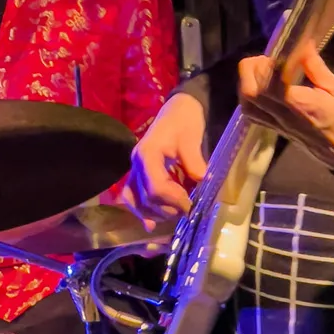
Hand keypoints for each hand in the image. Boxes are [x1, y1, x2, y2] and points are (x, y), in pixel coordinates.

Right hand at [114, 90, 205, 223]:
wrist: (179, 109)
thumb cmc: (185, 120)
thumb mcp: (191, 137)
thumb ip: (194, 160)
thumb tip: (200, 180)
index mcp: (148, 153)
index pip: (155, 187)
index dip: (173, 201)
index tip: (191, 205)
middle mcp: (136, 163)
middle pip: (146, 198)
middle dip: (167, 209)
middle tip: (187, 209)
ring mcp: (135, 168)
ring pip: (135, 200)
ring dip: (155, 212)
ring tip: (175, 213)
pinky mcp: (139, 174)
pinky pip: (133, 196)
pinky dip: (141, 211)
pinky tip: (150, 225)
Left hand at [238, 40, 333, 169]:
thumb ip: (315, 67)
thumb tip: (302, 43)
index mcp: (302, 105)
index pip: (274, 84)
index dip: (272, 65)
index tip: (282, 52)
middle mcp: (283, 115)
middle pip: (252, 91)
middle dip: (253, 68)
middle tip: (269, 59)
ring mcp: (275, 123)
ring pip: (247, 101)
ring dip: (248, 80)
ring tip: (263, 70)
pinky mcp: (271, 127)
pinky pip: (250, 111)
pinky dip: (248, 94)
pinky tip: (259, 85)